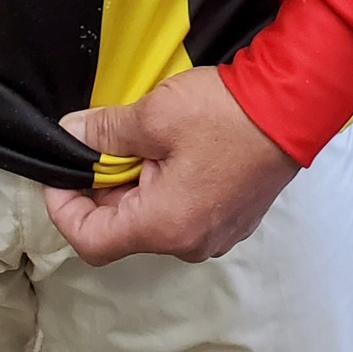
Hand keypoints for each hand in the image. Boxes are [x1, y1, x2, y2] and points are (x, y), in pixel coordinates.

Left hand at [43, 66, 298, 265]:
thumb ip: (105, 132)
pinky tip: (170, 145)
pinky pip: (181, 209)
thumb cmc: (227, 114)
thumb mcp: (155, 114)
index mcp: (165, 227)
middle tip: (102, 139)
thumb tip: (70, 135)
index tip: (60, 170)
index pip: (91, 241)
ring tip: (142, 136)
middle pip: (122, 228)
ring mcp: (213, 234)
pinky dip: (163, 182)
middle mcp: (188, 243)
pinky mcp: (229, 218)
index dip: (63, 207)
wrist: (292, 108)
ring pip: (152, 217)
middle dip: (102, 185)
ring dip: (134, 181)